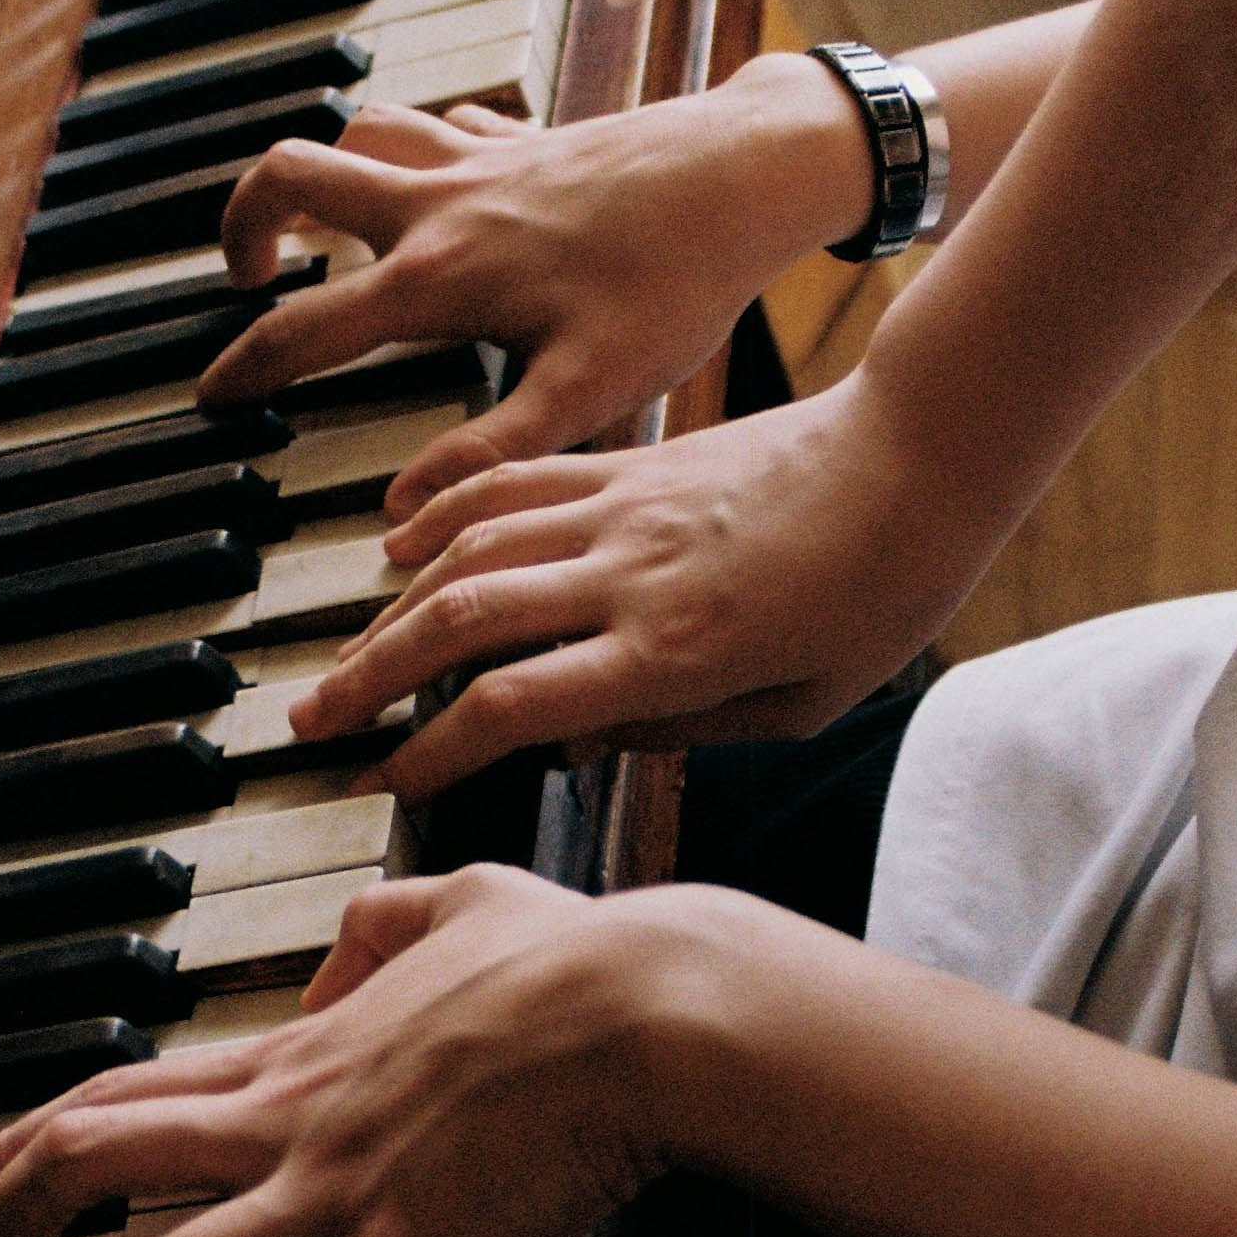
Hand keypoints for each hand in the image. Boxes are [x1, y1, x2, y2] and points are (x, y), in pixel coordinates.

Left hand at [0, 869, 686, 1236]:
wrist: (655, 1011)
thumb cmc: (583, 960)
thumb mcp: (462, 901)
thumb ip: (383, 926)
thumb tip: (345, 946)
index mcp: (293, 1056)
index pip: (111, 1098)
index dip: (14, 1156)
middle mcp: (284, 1124)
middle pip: (82, 1171)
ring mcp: (335, 1191)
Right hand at [200, 55, 870, 520]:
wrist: (747, 174)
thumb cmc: (677, 283)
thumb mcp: (586, 392)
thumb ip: (487, 451)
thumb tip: (397, 512)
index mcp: (437, 278)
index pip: (305, 326)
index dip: (245, 368)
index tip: (211, 400)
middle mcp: (438, 204)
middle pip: (292, 172)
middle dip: (246, 219)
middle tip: (246, 278)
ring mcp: (479, 158)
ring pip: (358, 132)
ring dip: (325, 174)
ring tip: (322, 233)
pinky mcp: (524, 136)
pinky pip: (438, 126)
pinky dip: (412, 151)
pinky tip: (436, 190)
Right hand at [286, 372, 955, 798]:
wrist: (925, 453)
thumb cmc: (884, 589)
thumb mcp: (802, 704)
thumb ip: (684, 729)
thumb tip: (583, 744)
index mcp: (675, 650)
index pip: (516, 707)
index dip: (435, 751)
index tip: (386, 782)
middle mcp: (629, 576)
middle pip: (462, 624)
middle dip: (371, 678)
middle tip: (310, 718)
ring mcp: (622, 509)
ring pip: (470, 550)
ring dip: (390, 604)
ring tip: (344, 650)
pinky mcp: (631, 461)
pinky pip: (513, 484)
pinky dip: (443, 512)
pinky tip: (401, 543)